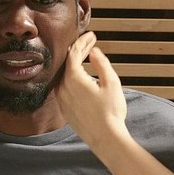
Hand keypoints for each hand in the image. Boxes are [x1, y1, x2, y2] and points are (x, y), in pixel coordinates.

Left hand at [56, 32, 128, 149]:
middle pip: (68, 63)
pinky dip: (72, 78)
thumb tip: (93, 51)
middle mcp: (63, 88)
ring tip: (85, 57)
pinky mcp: (64, 109)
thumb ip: (101, 63)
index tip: (92, 36)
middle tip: (90, 43)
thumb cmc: (111, 112)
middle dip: (79, 51)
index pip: (74, 53)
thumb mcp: (111, 83)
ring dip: (74, 64)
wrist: (106, 138)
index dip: (83, 42)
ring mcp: (62, 100)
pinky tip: (82, 77)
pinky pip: (65, 87)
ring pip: (64, 75)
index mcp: (73, 79)